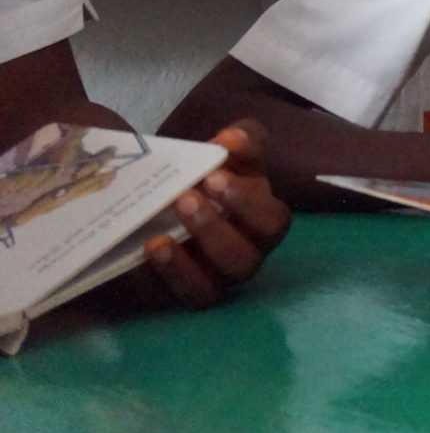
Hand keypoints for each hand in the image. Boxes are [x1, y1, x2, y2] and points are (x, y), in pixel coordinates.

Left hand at [143, 121, 292, 307]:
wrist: (160, 206)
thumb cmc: (205, 180)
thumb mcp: (227, 154)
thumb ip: (240, 140)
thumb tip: (234, 139)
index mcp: (261, 220)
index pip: (273, 219)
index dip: (248, 201)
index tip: (214, 174)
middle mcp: (247, 252)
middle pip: (247, 256)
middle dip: (217, 226)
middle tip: (185, 197)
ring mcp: (216, 278)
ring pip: (221, 280)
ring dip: (194, 250)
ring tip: (166, 224)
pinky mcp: (184, 292)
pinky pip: (188, 293)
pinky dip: (172, 271)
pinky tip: (153, 246)